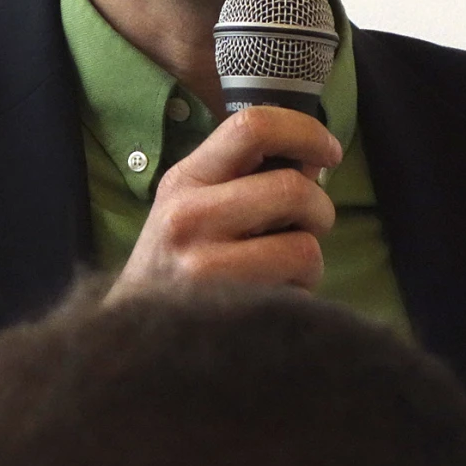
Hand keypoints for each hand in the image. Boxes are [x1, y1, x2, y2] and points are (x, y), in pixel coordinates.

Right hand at [112, 105, 344, 293]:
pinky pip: (298, 293)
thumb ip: (248, 176)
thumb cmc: (176, 265)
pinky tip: (271, 299)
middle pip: (292, 189)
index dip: (305, 131)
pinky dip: (299, 295)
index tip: (329, 151)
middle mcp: (188, 218)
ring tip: (283, 271)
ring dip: (309, 260)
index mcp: (185, 180)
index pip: (251, 127)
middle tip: (307, 226)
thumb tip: (316, 156)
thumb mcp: (195, 206)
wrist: (135, 338)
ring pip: (303, 247)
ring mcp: (205, 267)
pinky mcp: (230, 312)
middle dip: (319, 209)